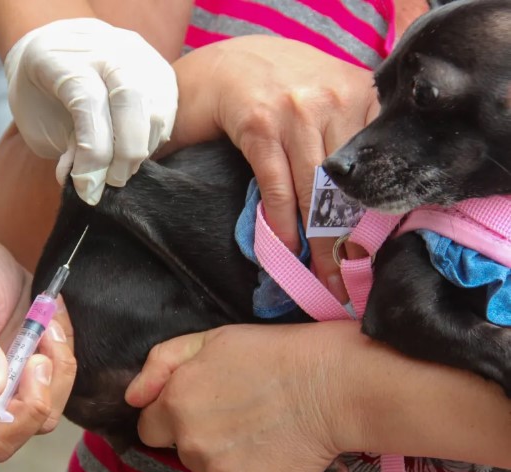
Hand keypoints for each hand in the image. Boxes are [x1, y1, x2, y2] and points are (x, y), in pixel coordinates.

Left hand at [4, 18, 177, 204]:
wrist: (56, 52)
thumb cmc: (40, 94)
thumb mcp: (37, 124)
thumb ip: (65, 148)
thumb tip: (90, 183)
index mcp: (64, 57)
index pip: (89, 102)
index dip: (93, 153)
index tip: (86, 188)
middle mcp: (106, 47)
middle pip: (131, 98)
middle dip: (126, 152)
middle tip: (112, 182)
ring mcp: (138, 54)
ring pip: (154, 107)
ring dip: (140, 149)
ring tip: (119, 169)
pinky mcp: (160, 69)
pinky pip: (166, 111)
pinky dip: (152, 139)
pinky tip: (132, 151)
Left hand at [125, 324, 351, 471]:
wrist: (332, 383)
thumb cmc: (273, 353)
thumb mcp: (210, 339)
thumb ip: (160, 364)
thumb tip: (133, 396)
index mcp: (175, 405)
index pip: (150, 427)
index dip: (173, 415)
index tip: (202, 404)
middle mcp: (191, 444)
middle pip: (183, 450)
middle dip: (202, 434)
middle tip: (241, 410)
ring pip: (213, 471)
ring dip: (229, 455)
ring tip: (263, 427)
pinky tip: (279, 449)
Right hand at [162, 36, 379, 299]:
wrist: (222, 65)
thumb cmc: (277, 87)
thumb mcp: (325, 95)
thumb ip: (351, 132)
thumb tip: (369, 203)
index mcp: (359, 91)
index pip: (377, 163)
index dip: (375, 212)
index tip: (373, 251)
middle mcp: (332, 98)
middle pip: (348, 183)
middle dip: (348, 237)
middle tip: (349, 278)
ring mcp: (294, 111)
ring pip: (316, 190)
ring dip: (319, 241)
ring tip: (322, 275)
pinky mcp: (258, 126)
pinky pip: (278, 186)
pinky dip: (283, 221)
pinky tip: (287, 247)